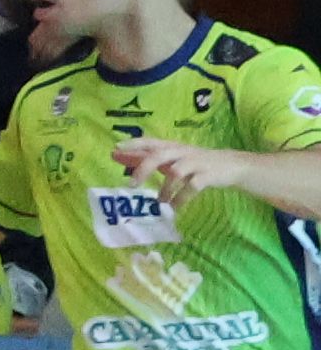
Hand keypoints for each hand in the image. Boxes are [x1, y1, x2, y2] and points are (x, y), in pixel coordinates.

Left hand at [121, 134, 248, 203]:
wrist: (233, 166)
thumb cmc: (196, 163)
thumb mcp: (174, 158)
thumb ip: (151, 159)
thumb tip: (120, 157)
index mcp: (173, 146)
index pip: (150, 141)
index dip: (134, 143)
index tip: (116, 147)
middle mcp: (183, 152)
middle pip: (159, 155)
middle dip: (143, 169)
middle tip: (131, 185)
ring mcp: (196, 163)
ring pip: (175, 173)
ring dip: (164, 189)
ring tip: (158, 202)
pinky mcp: (208, 176)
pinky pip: (191, 187)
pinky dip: (181, 199)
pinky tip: (174, 208)